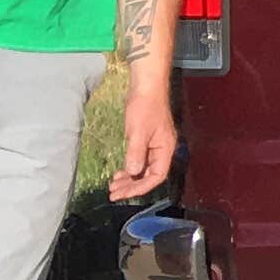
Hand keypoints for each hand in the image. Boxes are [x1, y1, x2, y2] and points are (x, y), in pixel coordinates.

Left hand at [109, 76, 176, 203]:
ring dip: (130, 179)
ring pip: (144, 169)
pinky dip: (130, 168)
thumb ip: (136, 153)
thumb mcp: (138, 131)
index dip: (140, 188)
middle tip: (114, 192)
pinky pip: (141, 160)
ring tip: (114, 184)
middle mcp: (162, 149)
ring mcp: (155, 144)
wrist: (147, 85)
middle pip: (150, 176)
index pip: (156, 176)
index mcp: (165, 148)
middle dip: (132, 186)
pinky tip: (120, 171)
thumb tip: (133, 172)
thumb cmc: (145, 106)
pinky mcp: (148, 139)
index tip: (122, 193)